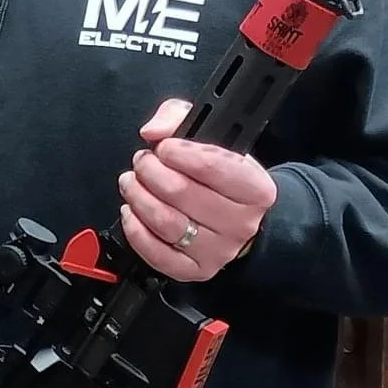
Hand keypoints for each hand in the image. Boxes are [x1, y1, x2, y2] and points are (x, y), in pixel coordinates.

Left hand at [117, 98, 277, 281]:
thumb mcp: (210, 135)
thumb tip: (154, 131)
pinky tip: (131, 211)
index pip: (214, 168)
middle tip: (142, 161)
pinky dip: (135, 230)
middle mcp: (242, 223)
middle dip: (150, 171)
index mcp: (256, 189)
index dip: (180, 153)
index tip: (163, 147)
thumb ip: (179, 117)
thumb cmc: (221, 176)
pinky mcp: (195, 270)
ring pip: (166, 222)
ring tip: (132, 182)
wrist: (237, 216)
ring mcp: (219, 250)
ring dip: (138, 196)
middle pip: (182, 193)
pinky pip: (157, 254)